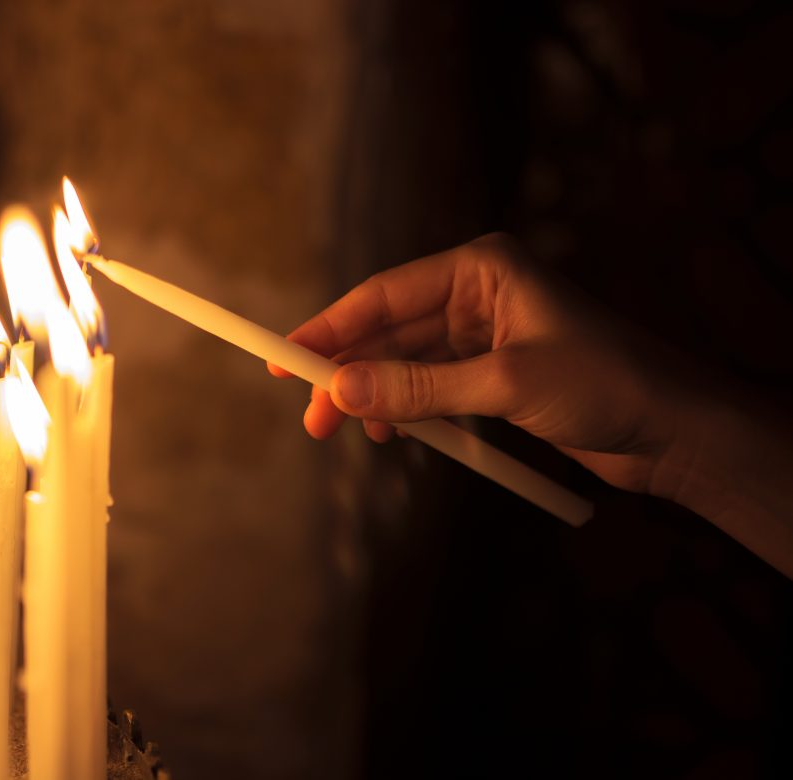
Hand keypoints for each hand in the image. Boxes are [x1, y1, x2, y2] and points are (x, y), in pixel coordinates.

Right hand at [269, 233, 695, 496]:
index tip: (282, 357)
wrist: (675, 430)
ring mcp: (483, 335)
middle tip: (309, 416)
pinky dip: (405, 410)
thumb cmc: (608, 384)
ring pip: (403, 362)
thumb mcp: (505, 384)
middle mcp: (476, 294)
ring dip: (372, 396)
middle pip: (387, 331)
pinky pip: (428, 386)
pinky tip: (389, 434)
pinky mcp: (491, 373)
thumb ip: (419, 388)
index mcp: (481, 269)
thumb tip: (341, 392)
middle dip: (346, 372)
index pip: (384, 295)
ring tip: (340, 433)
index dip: (328, 327)